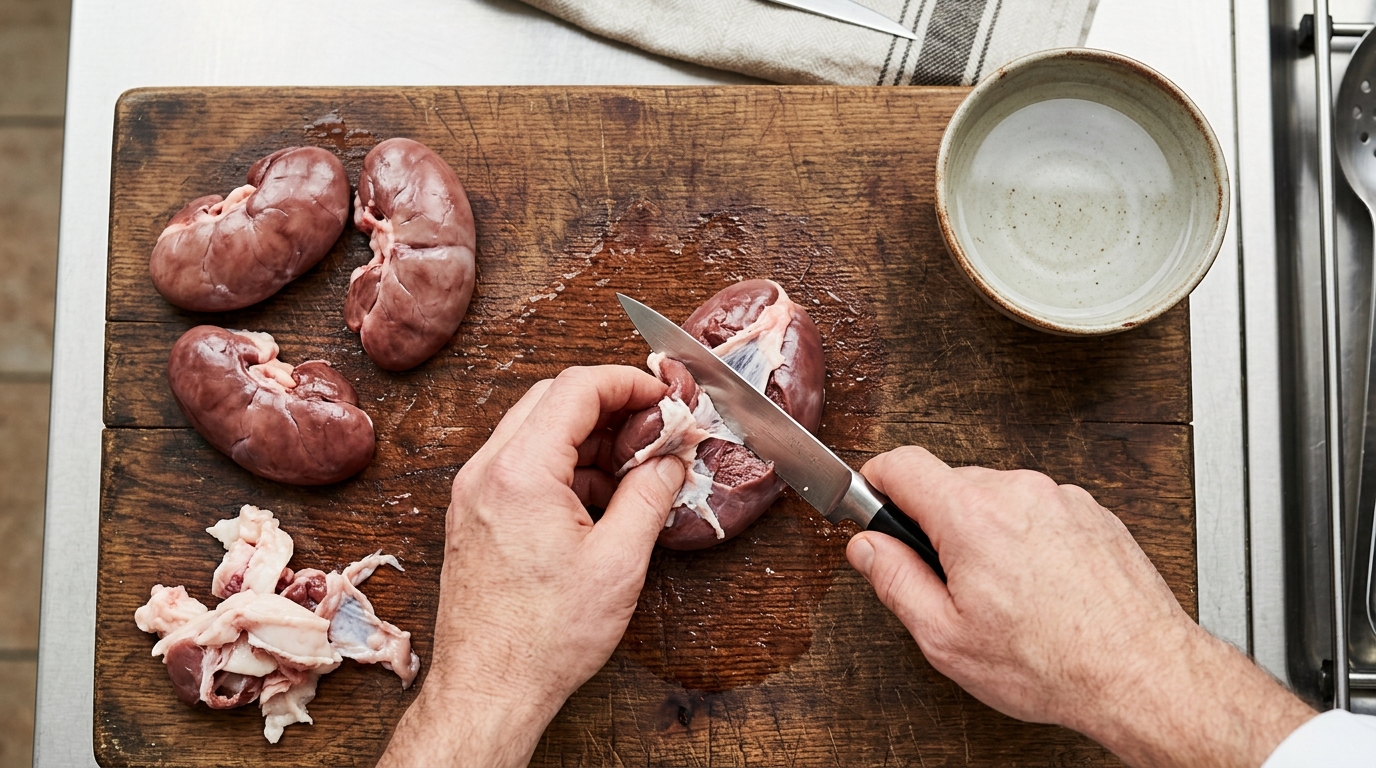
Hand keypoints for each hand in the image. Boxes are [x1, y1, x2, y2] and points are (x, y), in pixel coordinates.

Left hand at [379, 366, 685, 767]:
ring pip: (535, 430)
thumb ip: (649, 495)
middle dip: (609, 404)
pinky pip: (521, 464)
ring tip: (634, 468)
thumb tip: (670, 459)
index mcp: (520, 473)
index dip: (628, 382)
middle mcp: (486, 472)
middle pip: (551, 399)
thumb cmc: (544, 637)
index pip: (575, 388)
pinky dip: (563, 465)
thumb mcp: (618, 562)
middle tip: (654, 427)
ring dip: (587, 437)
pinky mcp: (474, 515)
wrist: (490, 688)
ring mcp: (473, 492)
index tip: (662, 395)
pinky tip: (600, 497)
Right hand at [847, 446, 1314, 767]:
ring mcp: (1061, 498)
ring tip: (1005, 594)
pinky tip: (1041, 589)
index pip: (902, 463)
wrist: (1141, 673)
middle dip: (936, 523)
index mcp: (971, 515)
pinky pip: (1039, 512)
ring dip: (986, 533)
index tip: (871, 499)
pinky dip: (1028, 540)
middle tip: (946, 580)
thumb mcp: (945, 637)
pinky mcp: (1093, 512)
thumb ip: (894, 580)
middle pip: (950, 484)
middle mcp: (1018, 491)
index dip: (876, 480)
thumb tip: (866, 547)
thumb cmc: (1052, 663)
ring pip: (997, 499)